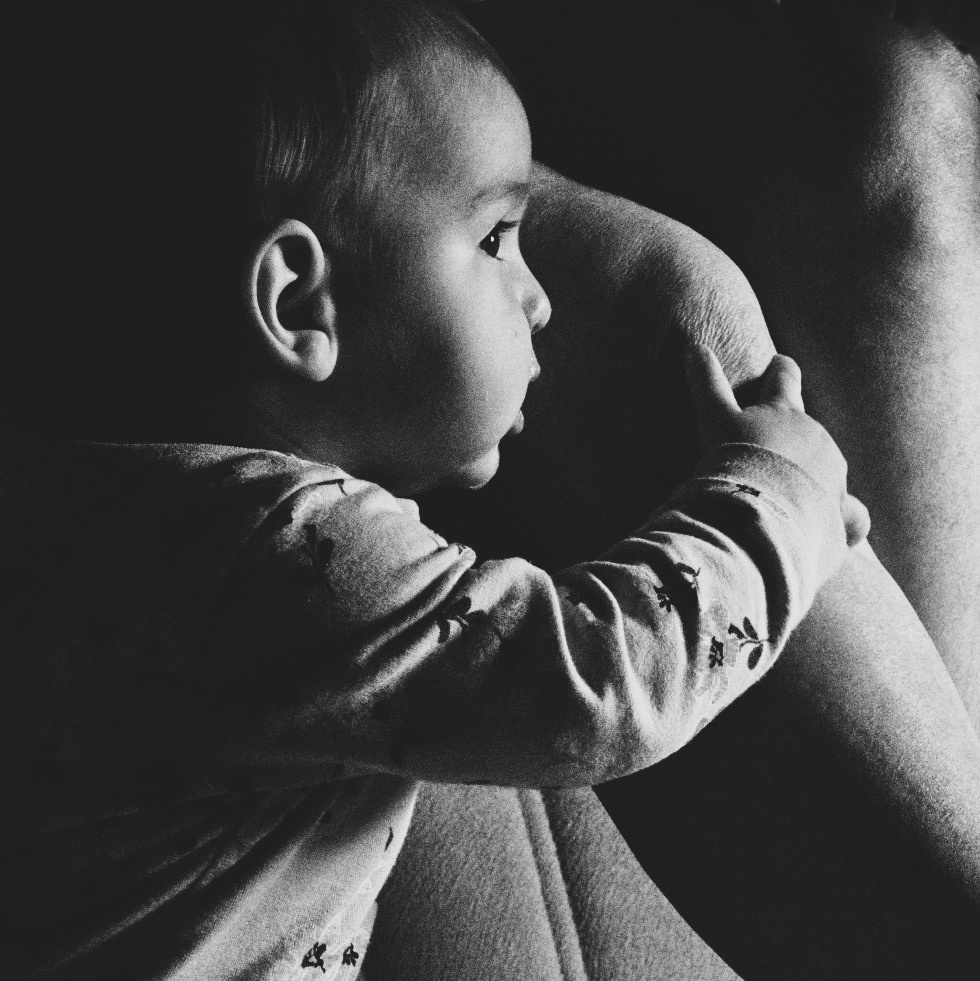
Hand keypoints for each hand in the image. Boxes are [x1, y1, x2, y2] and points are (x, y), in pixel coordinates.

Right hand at [685, 343, 869, 546]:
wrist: (756, 517)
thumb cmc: (731, 464)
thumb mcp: (713, 419)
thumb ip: (706, 382)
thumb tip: (695, 345)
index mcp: (784, 412)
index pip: (783, 378)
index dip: (780, 370)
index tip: (779, 364)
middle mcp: (815, 438)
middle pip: (807, 425)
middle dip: (794, 431)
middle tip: (776, 441)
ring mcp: (833, 475)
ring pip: (827, 467)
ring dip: (810, 476)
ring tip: (785, 497)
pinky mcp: (841, 513)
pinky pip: (853, 515)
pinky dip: (845, 518)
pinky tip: (834, 529)